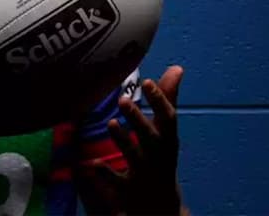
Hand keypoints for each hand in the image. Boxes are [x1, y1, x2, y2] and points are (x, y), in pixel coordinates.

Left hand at [93, 65, 186, 214]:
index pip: (168, 119)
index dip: (159, 100)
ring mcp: (144, 175)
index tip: (147, 81)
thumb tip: (177, 68)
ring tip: (110, 123)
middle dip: (139, 120)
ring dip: (124, 140)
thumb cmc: (162, 158)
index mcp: (168, 141)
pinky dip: (105, 174)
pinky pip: (116, 182)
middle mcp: (158, 157)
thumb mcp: (167, 132)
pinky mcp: (128, 191)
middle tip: (122, 100)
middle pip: (151, 138)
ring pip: (135, 157)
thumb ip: (168, 99)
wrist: (161, 207)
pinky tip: (91, 164)